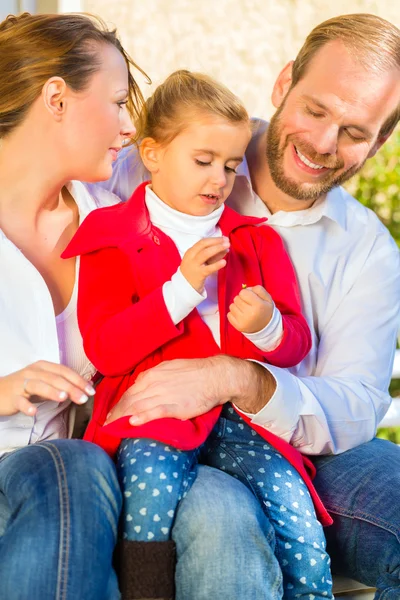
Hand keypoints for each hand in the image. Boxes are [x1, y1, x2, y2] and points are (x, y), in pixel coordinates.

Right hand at [0, 361, 95, 416]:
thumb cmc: (25, 387)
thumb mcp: (46, 382)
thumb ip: (64, 383)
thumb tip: (87, 385)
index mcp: (44, 367)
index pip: (64, 371)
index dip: (78, 380)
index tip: (91, 391)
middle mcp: (33, 372)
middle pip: (55, 378)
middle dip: (71, 387)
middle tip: (84, 398)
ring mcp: (21, 383)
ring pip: (38, 385)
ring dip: (51, 391)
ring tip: (64, 398)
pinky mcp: (12, 397)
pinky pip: (20, 401)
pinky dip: (26, 406)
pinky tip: (33, 412)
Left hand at [104, 355, 275, 424]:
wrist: (215, 376)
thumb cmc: (195, 372)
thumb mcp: (170, 367)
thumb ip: (155, 376)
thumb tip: (142, 383)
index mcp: (153, 374)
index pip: (130, 391)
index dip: (119, 403)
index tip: (112, 413)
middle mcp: (154, 383)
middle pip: (129, 400)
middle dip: (116, 413)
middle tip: (106, 424)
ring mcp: (163, 394)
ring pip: (137, 406)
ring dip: (123, 417)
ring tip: (113, 426)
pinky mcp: (174, 405)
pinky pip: (154, 412)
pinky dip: (142, 417)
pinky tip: (132, 423)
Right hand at [180, 237, 229, 292]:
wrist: (184, 286)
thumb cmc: (194, 272)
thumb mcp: (201, 261)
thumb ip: (212, 255)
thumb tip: (225, 248)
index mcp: (191, 251)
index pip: (203, 242)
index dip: (214, 239)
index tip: (224, 238)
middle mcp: (191, 257)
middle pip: (204, 245)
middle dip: (216, 241)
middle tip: (227, 240)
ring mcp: (194, 265)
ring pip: (205, 254)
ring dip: (217, 248)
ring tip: (227, 247)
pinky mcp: (199, 274)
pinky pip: (208, 268)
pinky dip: (217, 264)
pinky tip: (224, 262)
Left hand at [228, 285, 273, 332]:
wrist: (266, 327)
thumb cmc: (265, 310)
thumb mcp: (267, 298)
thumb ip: (258, 289)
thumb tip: (246, 288)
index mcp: (259, 305)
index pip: (243, 292)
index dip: (246, 293)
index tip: (250, 298)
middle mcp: (250, 313)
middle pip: (236, 299)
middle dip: (241, 299)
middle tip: (247, 304)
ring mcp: (243, 321)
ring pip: (231, 306)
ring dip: (237, 306)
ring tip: (244, 310)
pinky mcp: (238, 326)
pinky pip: (228, 315)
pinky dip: (233, 314)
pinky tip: (240, 316)